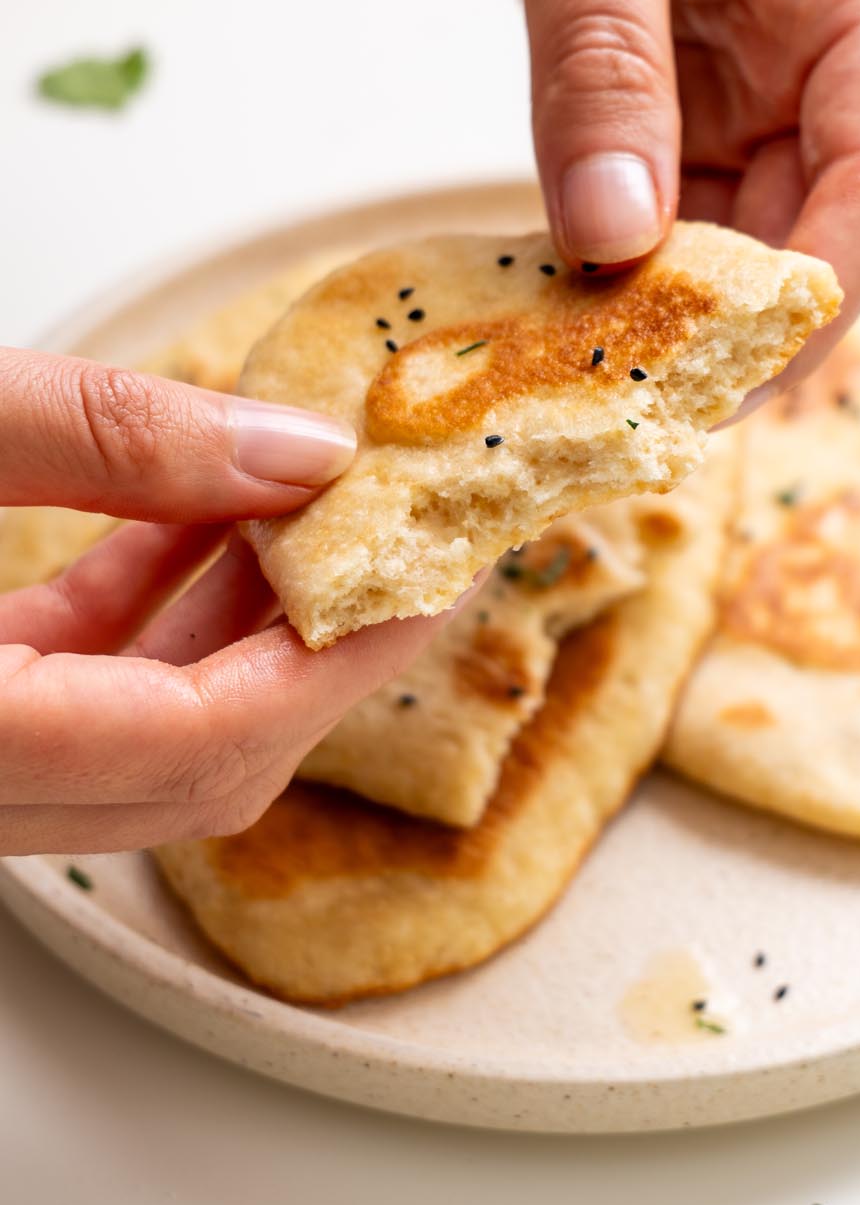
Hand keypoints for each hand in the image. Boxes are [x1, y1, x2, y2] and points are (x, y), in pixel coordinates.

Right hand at [0, 351, 452, 853]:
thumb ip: (107, 440)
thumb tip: (299, 453)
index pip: (209, 740)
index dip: (344, 657)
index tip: (436, 575)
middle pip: (199, 764)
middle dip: (313, 648)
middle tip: (398, 543)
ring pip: (145, 731)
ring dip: (236, 622)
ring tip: (309, 507)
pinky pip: (79, 690)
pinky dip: (146, 611)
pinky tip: (193, 517)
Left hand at [370, 0, 859, 386]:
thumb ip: (601, 64)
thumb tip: (613, 238)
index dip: (815, 289)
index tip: (729, 372)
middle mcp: (810, 59)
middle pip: (809, 234)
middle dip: (732, 328)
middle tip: (633, 407)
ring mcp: (739, 86)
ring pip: (731, 241)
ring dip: (665, 313)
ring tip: (579, 381)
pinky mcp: (667, 100)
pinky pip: (658, 213)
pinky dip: (612, 269)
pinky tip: (552, 310)